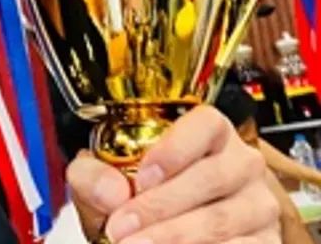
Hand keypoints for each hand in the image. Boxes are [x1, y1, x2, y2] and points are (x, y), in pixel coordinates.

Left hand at [66, 106, 280, 242]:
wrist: (155, 226)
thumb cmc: (134, 189)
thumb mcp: (104, 173)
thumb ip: (93, 173)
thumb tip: (110, 192)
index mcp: (209, 130)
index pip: (205, 125)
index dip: (174, 149)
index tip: (141, 178)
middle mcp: (241, 162)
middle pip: (211, 177)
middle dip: (160, 207)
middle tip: (121, 229)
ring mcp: (258, 205)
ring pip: (221, 221)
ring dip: (175, 237)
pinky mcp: (265, 243)